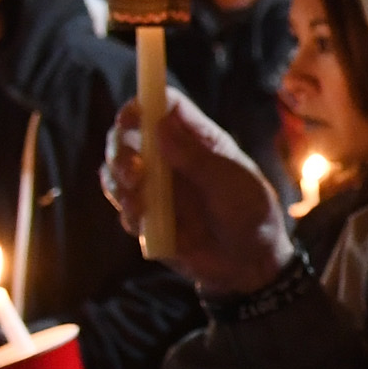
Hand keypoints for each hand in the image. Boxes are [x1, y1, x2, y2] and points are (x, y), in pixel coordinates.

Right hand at [102, 88, 294, 296]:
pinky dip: (129, 213)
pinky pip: (124, 207)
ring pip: (117, 171)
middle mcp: (171, 157)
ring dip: (120, 182)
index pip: (164, 106)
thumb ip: (197, 158)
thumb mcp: (232, 184)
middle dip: (120, 149)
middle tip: (132, 170)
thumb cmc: (250, 214)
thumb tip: (159, 124)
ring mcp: (156, 186)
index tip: (131, 118)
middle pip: (128, 135)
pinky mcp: (147, 215)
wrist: (249, 264)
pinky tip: (146, 223)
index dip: (143, 104)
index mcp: (198, 139)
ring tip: (140, 201)